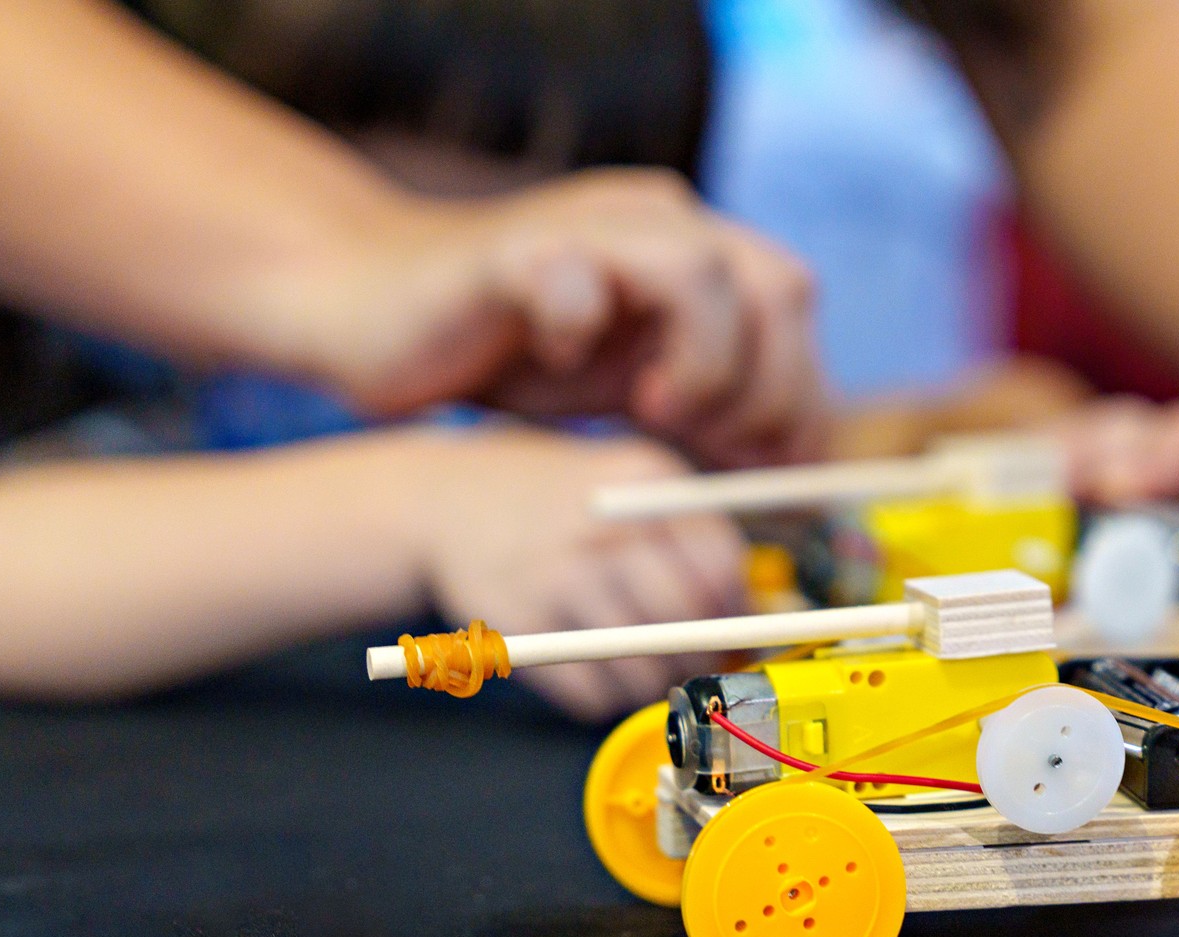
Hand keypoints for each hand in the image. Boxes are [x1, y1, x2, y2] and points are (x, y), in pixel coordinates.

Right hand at [299, 169, 828, 469]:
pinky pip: (576, 276)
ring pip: (701, 268)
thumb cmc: (515, 354)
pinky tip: (556, 360)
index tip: (775, 469)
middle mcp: (657, 220)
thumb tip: (796, 474)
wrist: (376, 311)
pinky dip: (580, 332)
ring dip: (697, 360)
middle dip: (763, 386)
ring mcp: (589, 223)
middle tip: (709, 442)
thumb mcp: (637, 391)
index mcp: (696, 249)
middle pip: (775, 282)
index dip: (802, 395)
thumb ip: (716, 412)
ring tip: (646, 409)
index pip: (794, 306)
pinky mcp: (514, 247)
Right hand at [401, 424, 746, 719]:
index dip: (736, 612)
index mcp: (645, 481)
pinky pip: (589, 694)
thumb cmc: (563, 500)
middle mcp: (602, 527)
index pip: (722, 567)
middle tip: (692, 660)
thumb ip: (696, 535)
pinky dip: (602, 696)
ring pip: (641, 668)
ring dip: (654, 683)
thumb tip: (763, 615)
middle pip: (687, 624)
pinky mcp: (517, 624)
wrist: (447, 497)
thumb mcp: (631, 483)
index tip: (733, 629)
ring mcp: (555, 576)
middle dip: (700, 658)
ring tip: (643, 666)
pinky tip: (594, 667)